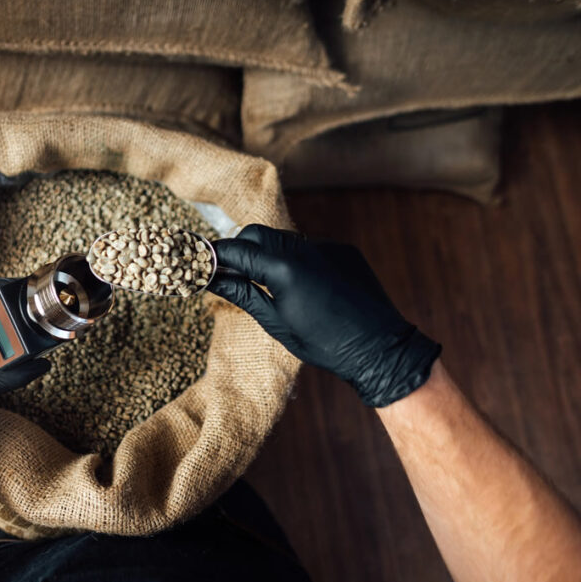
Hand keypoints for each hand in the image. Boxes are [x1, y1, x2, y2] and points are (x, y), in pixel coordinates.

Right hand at [210, 225, 440, 406]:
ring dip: (266, 253)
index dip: (215, 256)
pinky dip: (294, 259)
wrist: (379, 348)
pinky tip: (300, 285)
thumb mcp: (276, 322)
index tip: (201, 262)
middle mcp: (304, 248)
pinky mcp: (343, 250)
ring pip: (283, 238)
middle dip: (239, 248)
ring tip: (263, 281)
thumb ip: (242, 294)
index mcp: (283, 268)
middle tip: (229, 272)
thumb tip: (212, 279)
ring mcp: (326, 246)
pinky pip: (309, 246)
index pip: (236, 250)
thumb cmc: (324, 343)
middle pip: (257, 234)